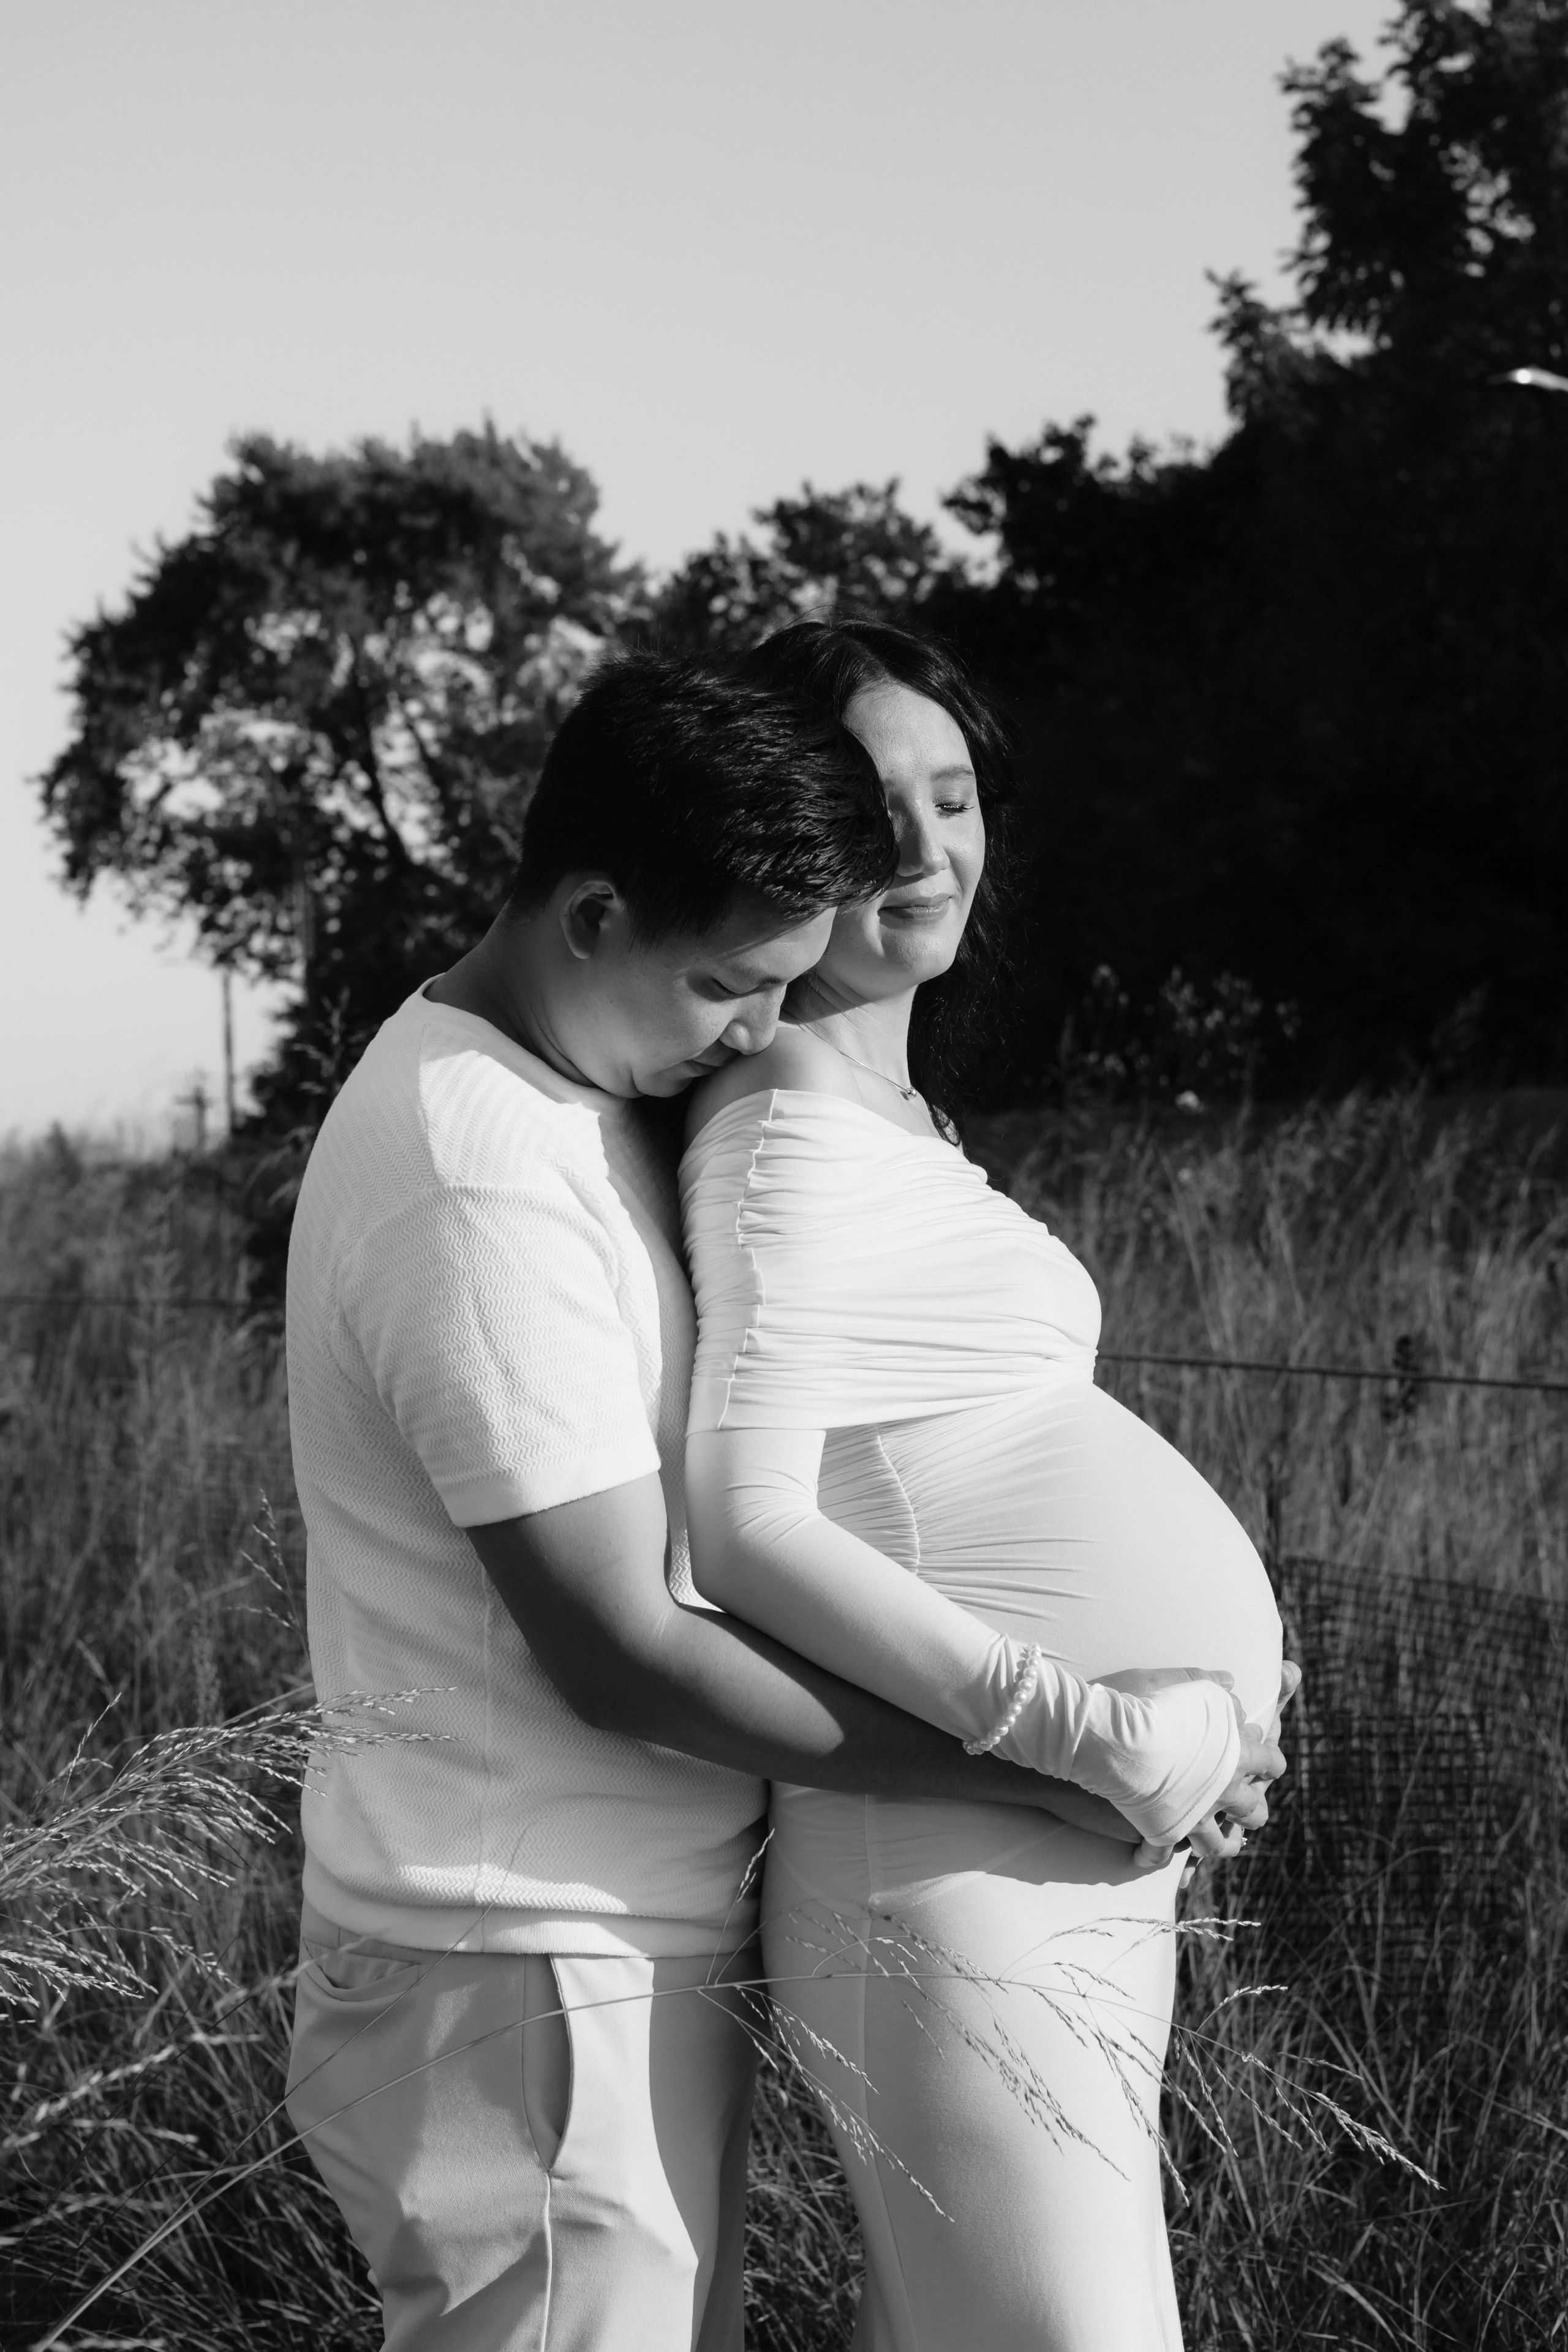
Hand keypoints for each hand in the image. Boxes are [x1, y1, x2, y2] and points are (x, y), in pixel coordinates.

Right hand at [1118, 1663, 1296, 1870]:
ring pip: (1218, 1844)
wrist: (1101, 1738)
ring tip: (1213, 1840)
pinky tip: (1146, 1856)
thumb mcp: (1177, 1682)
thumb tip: (1229, 1683)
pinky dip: (1155, 1857)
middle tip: (1244, 1803)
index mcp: (1234, 1753)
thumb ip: (1207, 1684)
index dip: (1268, 1759)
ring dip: (1219, 1842)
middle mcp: (1221, 1790)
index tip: (1261, 1757)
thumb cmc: (1140, 1703)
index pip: (1269, 1761)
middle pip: (1252, 1810)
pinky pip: (1164, 1858)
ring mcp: (1192, 1816)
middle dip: (1252, 1807)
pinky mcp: (1161, 1832)